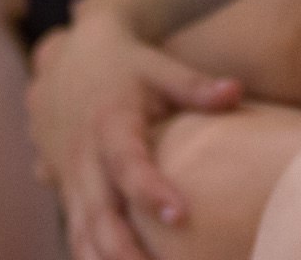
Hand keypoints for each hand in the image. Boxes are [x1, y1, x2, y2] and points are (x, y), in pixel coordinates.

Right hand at [27, 5, 240, 259]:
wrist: (68, 60)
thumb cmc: (127, 66)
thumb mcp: (157, 66)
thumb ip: (195, 85)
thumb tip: (235, 92)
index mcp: (109, 123)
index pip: (127, 162)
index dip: (150, 189)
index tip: (180, 216)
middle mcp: (83, 156)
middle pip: (99, 211)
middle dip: (123, 250)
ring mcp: (69, 179)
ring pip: (82, 232)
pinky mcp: (65, 192)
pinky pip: (76, 234)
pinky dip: (90, 259)